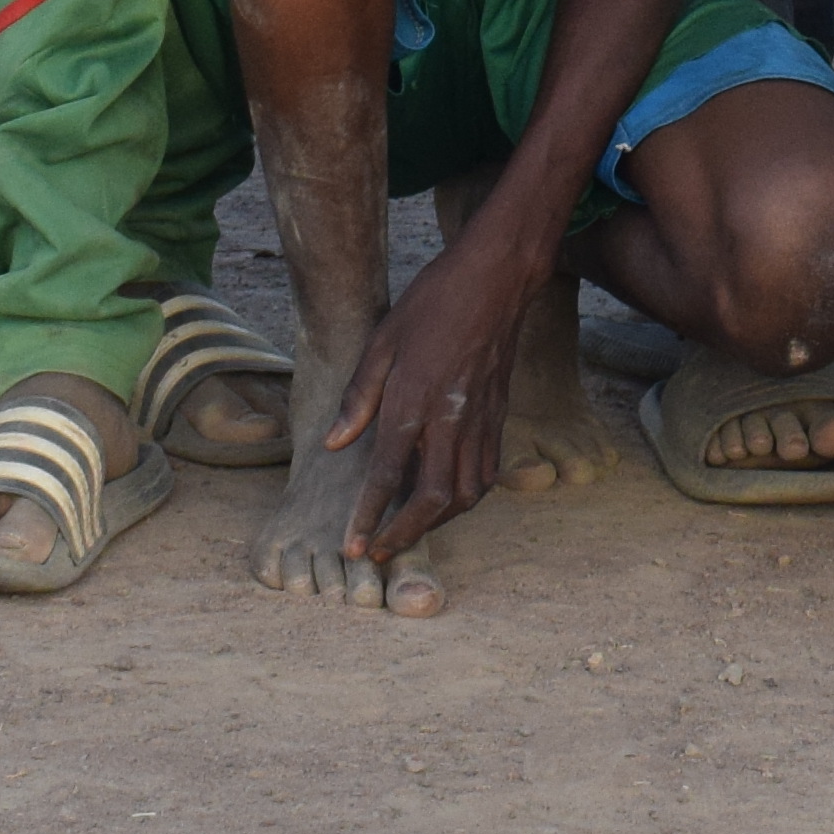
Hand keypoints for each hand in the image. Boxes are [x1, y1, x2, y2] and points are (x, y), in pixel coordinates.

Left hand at [327, 202, 546, 562]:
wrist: (496, 280)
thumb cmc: (433, 303)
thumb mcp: (382, 340)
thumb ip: (358, 397)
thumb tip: (334, 444)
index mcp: (414, 399)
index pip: (387, 475)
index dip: (369, 516)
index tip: (354, 546)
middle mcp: (450, 419)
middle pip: (432, 499)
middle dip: (404, 535)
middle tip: (379, 553)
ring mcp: (480, 420)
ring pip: (464, 494)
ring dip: (436, 522)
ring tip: (409, 529)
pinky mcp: (498, 416)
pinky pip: (485, 474)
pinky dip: (466, 497)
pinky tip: (447, 498)